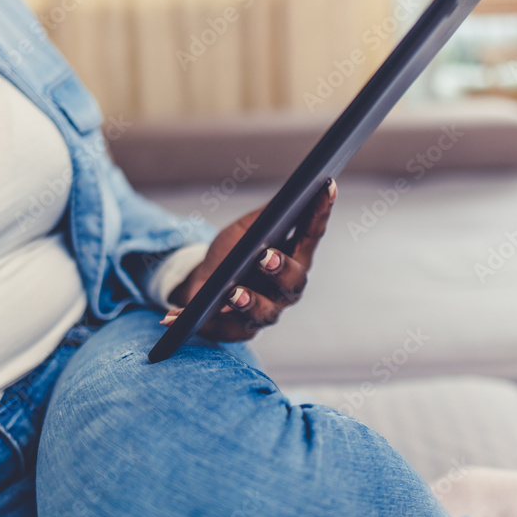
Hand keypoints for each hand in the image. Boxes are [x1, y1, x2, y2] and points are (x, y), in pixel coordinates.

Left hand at [163, 179, 337, 341]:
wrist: (203, 284)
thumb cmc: (232, 253)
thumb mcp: (248, 228)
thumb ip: (269, 213)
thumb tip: (290, 191)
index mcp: (295, 257)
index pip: (312, 233)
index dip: (321, 211)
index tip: (325, 186)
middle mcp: (287, 288)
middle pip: (293, 281)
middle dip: (280, 269)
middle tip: (265, 257)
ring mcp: (267, 311)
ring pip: (265, 312)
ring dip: (249, 301)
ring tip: (232, 293)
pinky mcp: (241, 330)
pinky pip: (228, 329)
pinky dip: (210, 322)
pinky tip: (191, 313)